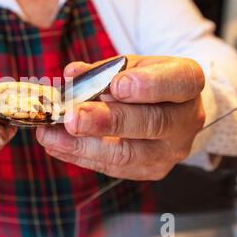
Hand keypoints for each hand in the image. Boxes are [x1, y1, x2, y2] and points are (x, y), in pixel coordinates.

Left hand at [37, 56, 205, 180]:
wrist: (166, 109)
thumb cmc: (145, 81)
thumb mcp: (129, 66)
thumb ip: (102, 70)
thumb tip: (72, 74)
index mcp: (186, 83)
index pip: (178, 83)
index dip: (148, 85)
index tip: (118, 85)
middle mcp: (186, 120)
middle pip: (151, 123)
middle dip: (107, 121)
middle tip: (72, 117)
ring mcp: (169, 151)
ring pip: (127, 154)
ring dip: (82, 145)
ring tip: (49, 134)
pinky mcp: (149, 170)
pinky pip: (112, 167)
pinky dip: (78, 156)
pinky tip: (54, 144)